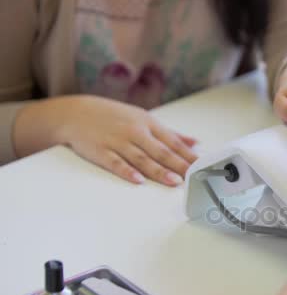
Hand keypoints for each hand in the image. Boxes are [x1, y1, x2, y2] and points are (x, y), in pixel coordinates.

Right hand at [14, 95, 197, 185]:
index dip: (188, 155)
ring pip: (141, 158)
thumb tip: (194, 142)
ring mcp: (117, 141)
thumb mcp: (143, 119)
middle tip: (193, 176)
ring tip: (173, 182)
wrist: (76, 112)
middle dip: (178, 164)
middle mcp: (135, 132)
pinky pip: (115, 163)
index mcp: (148, 123)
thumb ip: (170, 133)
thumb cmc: (113, 116)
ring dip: (158, 171)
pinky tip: (138, 180)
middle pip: (161, 151)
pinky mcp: (101, 151)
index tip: (202, 165)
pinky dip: (127, 171)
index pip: (173, 142)